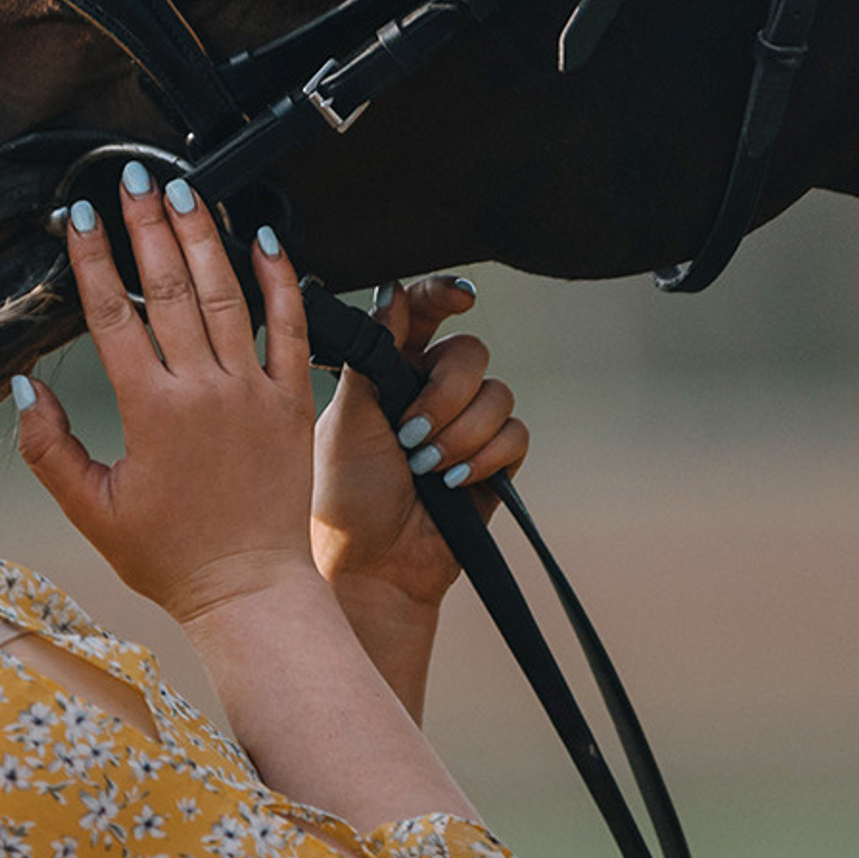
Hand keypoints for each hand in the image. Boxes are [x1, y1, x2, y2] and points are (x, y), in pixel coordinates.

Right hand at [13, 170, 318, 627]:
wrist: (250, 589)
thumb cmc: (172, 557)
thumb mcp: (92, 511)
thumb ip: (49, 448)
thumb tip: (27, 389)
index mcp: (151, 413)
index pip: (114, 317)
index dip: (95, 261)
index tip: (82, 219)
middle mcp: (204, 392)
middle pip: (170, 288)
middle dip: (148, 226)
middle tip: (135, 179)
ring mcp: (253, 392)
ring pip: (227, 295)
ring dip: (205, 237)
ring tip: (188, 191)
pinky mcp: (293, 401)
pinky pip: (292, 327)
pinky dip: (281, 280)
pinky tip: (265, 238)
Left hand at [311, 278, 528, 617]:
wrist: (371, 566)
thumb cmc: (343, 498)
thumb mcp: (346, 416)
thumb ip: (373, 352)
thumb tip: (393, 291)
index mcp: (391, 370)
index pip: (423, 314)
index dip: (445, 295)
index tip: (460, 298)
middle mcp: (432, 391)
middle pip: (469, 352)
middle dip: (446, 393)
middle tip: (412, 434)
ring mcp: (465, 426)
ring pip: (497, 394)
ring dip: (461, 432)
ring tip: (426, 468)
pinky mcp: (493, 461)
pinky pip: (515, 434)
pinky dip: (486, 456)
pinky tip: (454, 481)